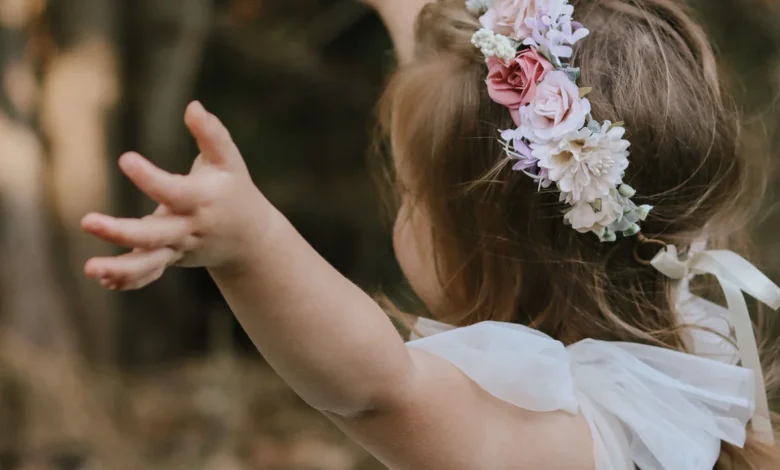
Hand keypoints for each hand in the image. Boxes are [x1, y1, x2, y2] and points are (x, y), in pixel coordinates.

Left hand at [82, 101, 277, 290]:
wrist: (251, 238)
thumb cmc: (234, 189)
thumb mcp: (229, 160)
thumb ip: (212, 134)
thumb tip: (193, 106)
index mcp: (202, 200)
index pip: (174, 191)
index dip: (149, 178)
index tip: (125, 159)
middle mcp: (189, 228)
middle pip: (154, 234)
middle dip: (122, 232)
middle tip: (87, 222)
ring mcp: (179, 247)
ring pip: (149, 262)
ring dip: (121, 268)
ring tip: (91, 269)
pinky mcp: (171, 258)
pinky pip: (149, 273)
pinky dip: (128, 279)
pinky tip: (103, 278)